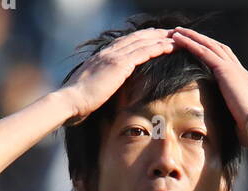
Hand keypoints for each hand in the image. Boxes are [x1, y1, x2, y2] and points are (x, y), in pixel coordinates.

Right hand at [60, 28, 175, 125]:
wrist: (71, 101)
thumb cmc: (78, 102)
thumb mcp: (91, 90)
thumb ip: (100, 85)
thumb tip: (103, 93)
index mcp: (102, 57)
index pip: (125, 43)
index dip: (141, 38)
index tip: (153, 37)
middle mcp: (109, 52)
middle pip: (137, 38)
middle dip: (154, 34)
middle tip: (170, 32)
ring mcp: (114, 57)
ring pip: (143, 42)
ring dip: (161, 38)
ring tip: (176, 37)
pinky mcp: (120, 65)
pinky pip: (143, 52)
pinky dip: (157, 47)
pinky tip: (169, 46)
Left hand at [170, 27, 247, 141]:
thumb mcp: (238, 120)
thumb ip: (229, 117)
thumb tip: (221, 128)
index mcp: (242, 80)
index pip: (226, 60)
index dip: (213, 52)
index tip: (201, 48)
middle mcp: (238, 70)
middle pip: (217, 47)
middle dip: (201, 39)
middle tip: (185, 34)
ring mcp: (232, 68)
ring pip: (208, 45)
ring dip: (191, 36)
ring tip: (176, 32)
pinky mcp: (225, 71)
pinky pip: (203, 52)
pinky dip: (190, 43)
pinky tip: (178, 39)